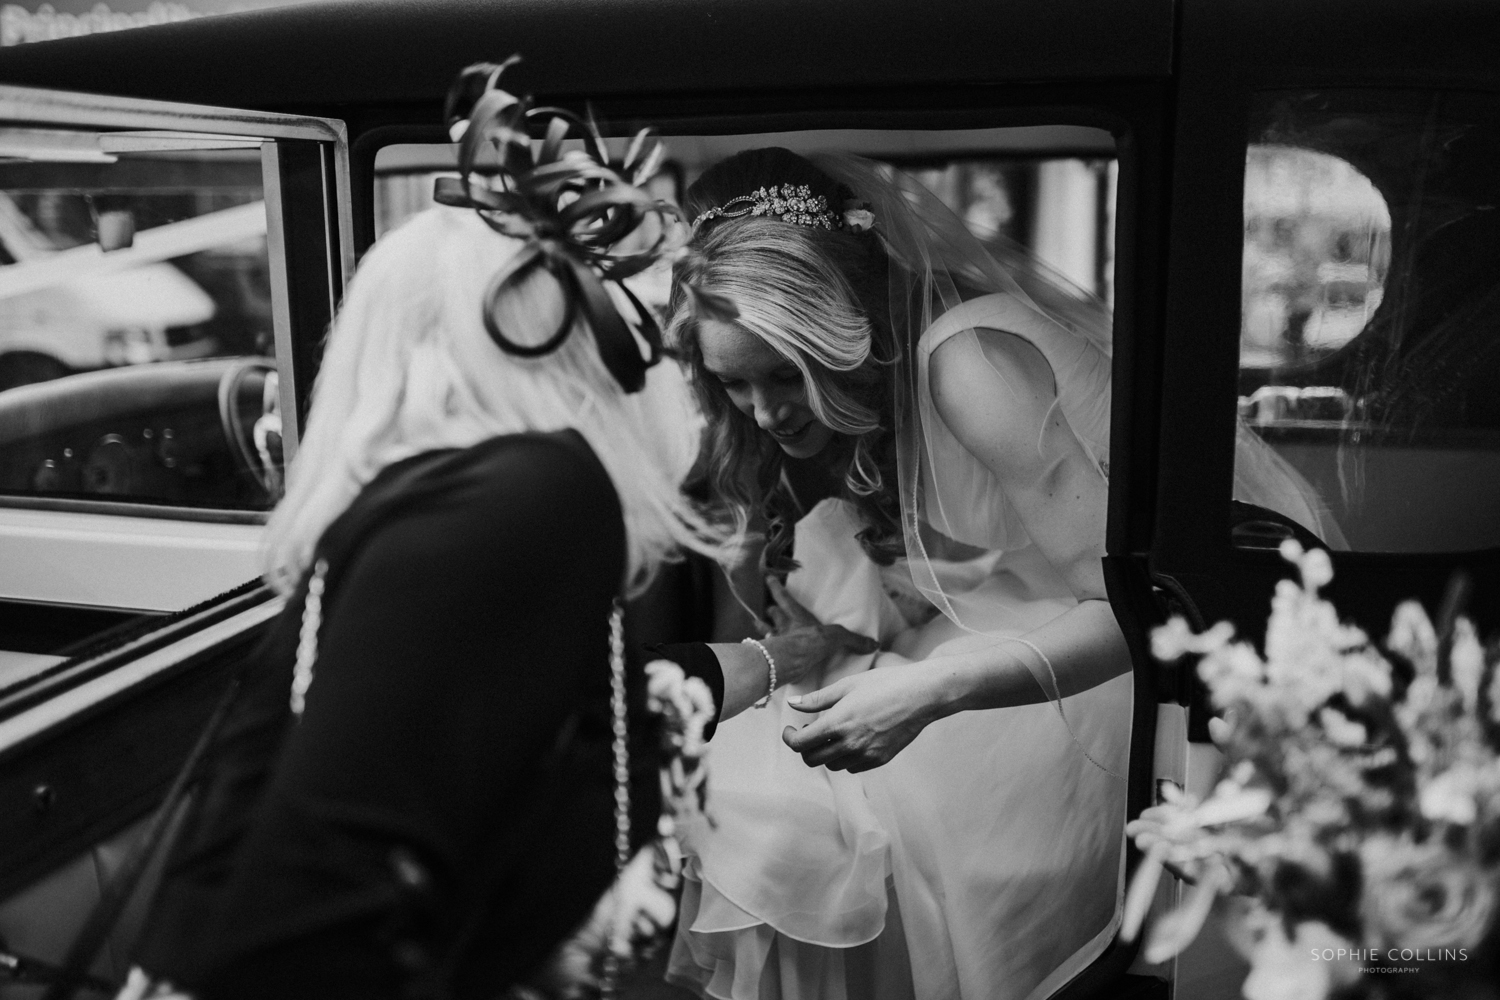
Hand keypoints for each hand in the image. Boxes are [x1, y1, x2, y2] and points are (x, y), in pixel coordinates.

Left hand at [760, 576, 877, 688]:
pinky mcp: (770, 656)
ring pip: (764, 631)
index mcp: (798, 617)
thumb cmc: (812, 642)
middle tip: (766, 609)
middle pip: (773, 614)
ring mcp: (774, 641)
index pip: (785, 598)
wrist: (792, 660)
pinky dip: (761, 652)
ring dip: (761, 629)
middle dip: (770, 611)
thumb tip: (874, 644)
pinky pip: (763, 652)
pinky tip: (759, 655)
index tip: (768, 578)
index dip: (777, 588)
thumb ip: (854, 640)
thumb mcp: (838, 637)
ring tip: (756, 627)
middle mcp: (783, 627)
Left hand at [780, 663, 942, 771]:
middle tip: (809, 731)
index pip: (800, 744)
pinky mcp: (879, 760)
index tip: (791, 729)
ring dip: (825, 753)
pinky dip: (845, 757)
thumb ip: (817, 699)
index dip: (789, 738)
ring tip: (833, 733)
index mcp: (837, 723)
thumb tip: (792, 703)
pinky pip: (852, 766)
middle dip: (804, 748)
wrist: (921, 695)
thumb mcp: (847, 685)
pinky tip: (852, 738)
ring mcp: (865, 754)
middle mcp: (849, 743)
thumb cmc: (884, 684)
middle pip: (811, 760)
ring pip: (831, 766)